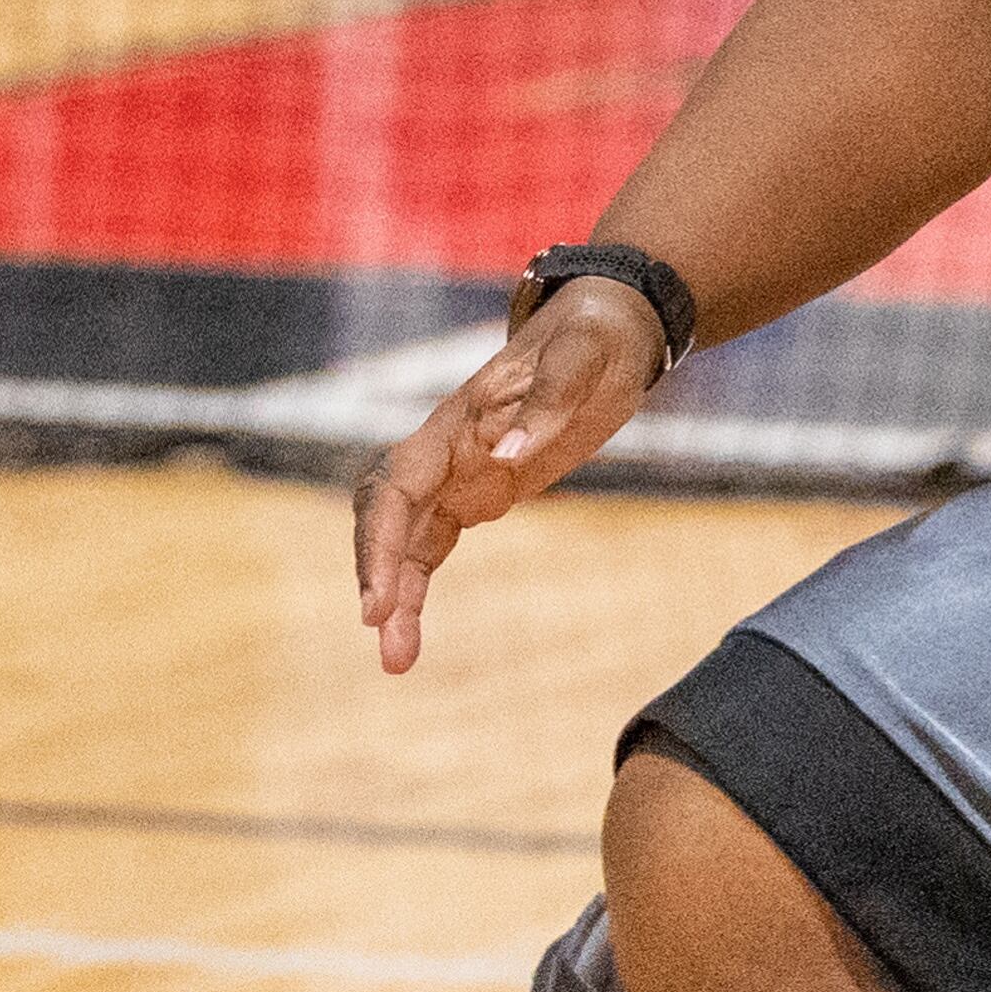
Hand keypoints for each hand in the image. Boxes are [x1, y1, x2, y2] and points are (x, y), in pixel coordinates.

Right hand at [353, 278, 665, 673]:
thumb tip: (503, 456)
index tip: (379, 596)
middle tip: (385, 641)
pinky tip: (409, 636)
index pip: (397, 484)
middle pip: (387, 517)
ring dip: (395, 598)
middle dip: (379, 576)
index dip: (382, 540)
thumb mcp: (587, 360)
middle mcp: (443, 448)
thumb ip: (547, 404)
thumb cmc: (597, 338)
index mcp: (457, 419)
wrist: (612, 327)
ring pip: (405, 541)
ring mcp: (456, 472)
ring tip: (396, 664)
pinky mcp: (476, 492)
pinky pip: (429, 547)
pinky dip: (416, 589)